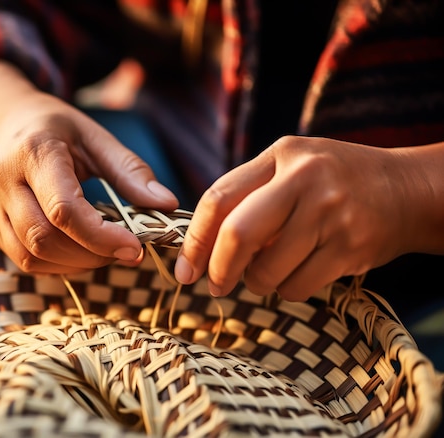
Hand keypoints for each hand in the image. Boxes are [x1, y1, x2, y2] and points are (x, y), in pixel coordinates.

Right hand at [0, 61, 177, 273]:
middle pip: (45, 238)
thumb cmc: (55, 130)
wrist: (4, 125)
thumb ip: (130, 171)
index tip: (135, 247)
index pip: (64, 209)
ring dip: (76, 264)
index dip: (102, 236)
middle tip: (126, 251)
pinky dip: (58, 265)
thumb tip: (167, 205)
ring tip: (105, 251)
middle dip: (92, 254)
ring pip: (32, 256)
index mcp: (34, 153)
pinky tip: (80, 251)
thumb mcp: (96, 137)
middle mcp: (4, 182)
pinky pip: (25, 260)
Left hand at [174, 136, 443, 300]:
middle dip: (218, 269)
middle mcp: (304, 179)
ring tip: (270, 271)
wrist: (406, 190)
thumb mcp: (292, 166)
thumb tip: (202, 245)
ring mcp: (330, 213)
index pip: (218, 197)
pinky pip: (297, 287)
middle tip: (215, 285)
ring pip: (267, 270)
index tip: (184, 268)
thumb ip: (249, 194)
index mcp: (281, 155)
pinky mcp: (349, 247)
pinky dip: (287, 290)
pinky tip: (299, 272)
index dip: (194, 238)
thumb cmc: (335, 181)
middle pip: (237, 235)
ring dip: (258, 282)